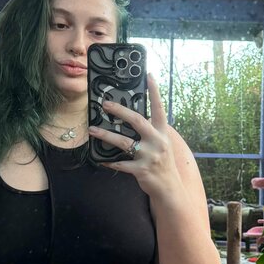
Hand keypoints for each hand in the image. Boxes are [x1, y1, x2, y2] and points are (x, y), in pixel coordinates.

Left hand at [88, 74, 180, 196]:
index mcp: (162, 133)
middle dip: (120, 111)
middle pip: (137, 121)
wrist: (169, 188)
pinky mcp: (141, 170)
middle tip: (105, 104)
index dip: (154, 91)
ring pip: (124, 142)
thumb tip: (132, 118)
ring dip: (106, 135)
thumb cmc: (162, 163)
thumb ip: (150, 131)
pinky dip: (109, 161)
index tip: (149, 75)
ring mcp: (149, 156)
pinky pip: (121, 164)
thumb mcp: (161, 144)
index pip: (159, 108)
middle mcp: (158, 142)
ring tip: (93, 130)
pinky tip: (101, 160)